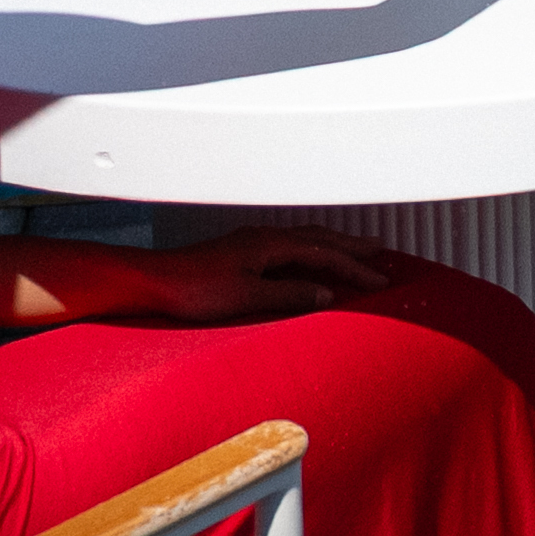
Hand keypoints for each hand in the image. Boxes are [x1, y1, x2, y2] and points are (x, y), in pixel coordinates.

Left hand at [130, 225, 392, 323]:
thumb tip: (323, 295)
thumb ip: (288, 296)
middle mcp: (264, 238)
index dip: (354, 267)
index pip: (324, 253)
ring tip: (354, 252)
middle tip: (380, 254)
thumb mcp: (247, 297)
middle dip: (352, 246)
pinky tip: (311, 262)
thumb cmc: (192, 288)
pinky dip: (312, 251)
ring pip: (305, 239)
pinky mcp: (243, 253)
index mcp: (270, 244)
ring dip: (333, 245)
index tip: (378, 279)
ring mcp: (253, 243)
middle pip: (320, 237)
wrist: (154, 281)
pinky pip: (291, 246)